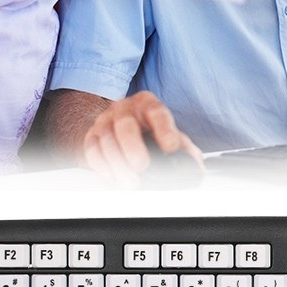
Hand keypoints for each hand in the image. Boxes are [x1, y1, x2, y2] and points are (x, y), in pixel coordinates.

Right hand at [81, 92, 202, 186]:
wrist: (116, 128)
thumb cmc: (148, 133)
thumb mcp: (169, 135)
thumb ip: (185, 149)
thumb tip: (196, 167)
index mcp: (148, 104)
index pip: (157, 113)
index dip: (164, 129)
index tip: (172, 147)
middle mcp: (125, 109)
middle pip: (126, 124)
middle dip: (133, 146)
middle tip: (142, 166)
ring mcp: (105, 121)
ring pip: (106, 140)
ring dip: (118, 164)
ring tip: (132, 181)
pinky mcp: (91, 136)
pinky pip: (92, 150)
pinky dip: (103, 167)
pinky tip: (115, 178)